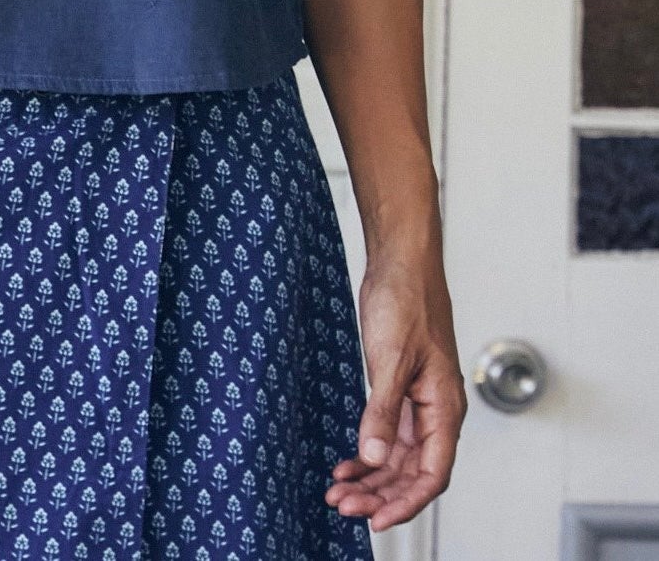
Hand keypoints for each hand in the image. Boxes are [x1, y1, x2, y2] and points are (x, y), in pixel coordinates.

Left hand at [325, 241, 467, 531]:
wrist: (401, 261)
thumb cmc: (406, 300)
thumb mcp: (390, 359)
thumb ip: (382, 411)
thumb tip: (373, 457)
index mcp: (445, 408)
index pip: (432, 476)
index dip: (404, 503)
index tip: (373, 520)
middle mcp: (436, 411)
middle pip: (413, 473)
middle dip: (380, 494)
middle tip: (342, 505)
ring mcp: (419, 401)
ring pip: (399, 458)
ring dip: (371, 478)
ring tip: (338, 490)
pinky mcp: (401, 388)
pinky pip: (389, 434)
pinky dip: (368, 452)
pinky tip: (347, 463)